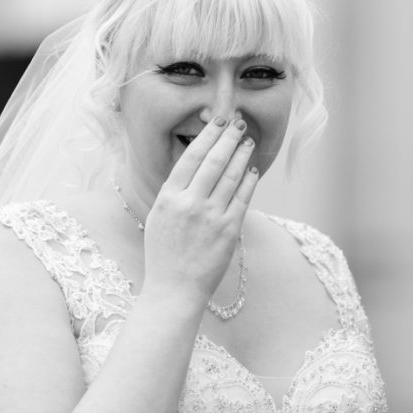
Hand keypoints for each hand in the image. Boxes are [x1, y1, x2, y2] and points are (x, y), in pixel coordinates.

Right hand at [141, 117, 258, 309]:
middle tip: (239, 123)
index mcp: (168, 197)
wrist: (174, 290)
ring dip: (242, 155)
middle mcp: (190, 203)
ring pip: (231, 176)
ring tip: (248, 142)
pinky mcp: (229, 230)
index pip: (191, 157)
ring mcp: (211, 216)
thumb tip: (195, 167)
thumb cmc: (164, 255)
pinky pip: (243, 198)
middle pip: (214, 160)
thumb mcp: (159, 217)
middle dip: (229, 137)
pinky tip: (253, 170)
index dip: (208, 136)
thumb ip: (175, 192)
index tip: (218, 122)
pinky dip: (250, 181)